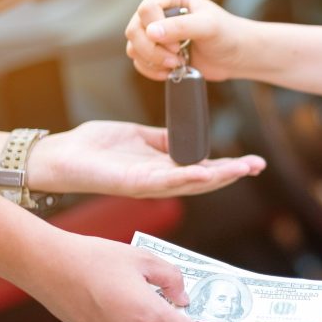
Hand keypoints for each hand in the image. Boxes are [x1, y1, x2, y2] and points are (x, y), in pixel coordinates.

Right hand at [25, 230, 224, 321]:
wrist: (48, 266)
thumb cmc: (97, 257)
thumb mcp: (146, 258)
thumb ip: (173, 278)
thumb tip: (184, 296)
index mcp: (148, 317)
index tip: (222, 320)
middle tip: (201, 303)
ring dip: (166, 321)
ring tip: (170, 295)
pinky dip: (144, 321)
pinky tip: (141, 298)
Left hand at [28, 120, 264, 196]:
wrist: (62, 155)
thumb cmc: (94, 147)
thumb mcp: (138, 137)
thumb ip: (162, 139)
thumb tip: (184, 136)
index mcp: (163, 169)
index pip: (204, 169)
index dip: (229, 166)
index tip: (253, 161)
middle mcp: (160, 181)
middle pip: (205, 180)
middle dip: (233, 173)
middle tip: (258, 166)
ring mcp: (149, 185)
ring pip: (191, 183)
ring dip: (219, 177)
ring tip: (243, 169)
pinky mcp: (134, 183)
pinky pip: (166, 181)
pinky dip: (187, 177)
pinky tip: (206, 171)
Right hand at [125, 0, 251, 80]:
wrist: (235, 55)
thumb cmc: (227, 35)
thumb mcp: (208, 27)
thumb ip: (181, 27)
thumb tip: (151, 32)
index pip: (146, 9)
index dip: (157, 30)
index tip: (177, 45)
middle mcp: (157, 7)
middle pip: (134, 30)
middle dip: (154, 50)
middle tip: (177, 59)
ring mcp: (153, 28)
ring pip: (133, 46)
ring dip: (153, 61)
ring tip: (177, 64)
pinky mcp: (154, 47)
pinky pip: (138, 60)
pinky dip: (151, 69)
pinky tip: (170, 72)